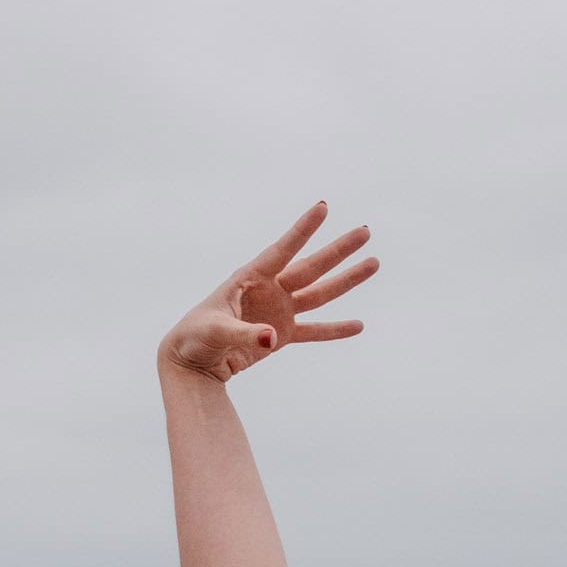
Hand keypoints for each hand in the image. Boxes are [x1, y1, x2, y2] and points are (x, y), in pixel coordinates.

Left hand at [159, 202, 376, 382]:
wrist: (192, 359)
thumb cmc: (196, 336)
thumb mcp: (215, 331)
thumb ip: (244, 334)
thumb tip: (273, 338)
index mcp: (250, 278)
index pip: (282, 250)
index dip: (302, 230)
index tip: (323, 207)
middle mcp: (270, 289)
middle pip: (311, 267)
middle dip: (338, 250)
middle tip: (365, 231)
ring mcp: (279, 311)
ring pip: (320, 293)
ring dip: (346, 280)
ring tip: (373, 263)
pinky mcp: (282, 335)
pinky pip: (314, 331)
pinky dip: (335, 330)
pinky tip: (358, 325)